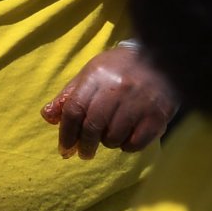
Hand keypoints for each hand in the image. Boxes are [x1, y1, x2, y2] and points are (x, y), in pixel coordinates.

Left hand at [43, 42, 177, 157]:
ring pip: (114, 136)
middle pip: (92, 126)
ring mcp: (139, 102)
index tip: (65, 147)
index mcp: (96, 77)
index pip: (74, 109)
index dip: (66, 132)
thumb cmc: (119, 68)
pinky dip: (127, 146)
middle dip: (84, 145)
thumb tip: (47, 117)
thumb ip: (69, 96)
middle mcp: (117, 89)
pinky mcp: (158, 115)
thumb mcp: (90, 74)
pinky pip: (136, 142)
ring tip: (110, 137)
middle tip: (84, 153)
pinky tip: (127, 138)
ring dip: (108, 142)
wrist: (163, 57)